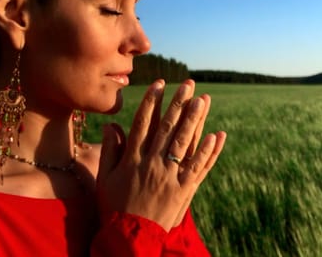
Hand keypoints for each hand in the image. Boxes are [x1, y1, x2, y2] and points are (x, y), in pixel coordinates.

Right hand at [96, 79, 225, 230]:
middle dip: (179, 103)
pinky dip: (208, 151)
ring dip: (196, 119)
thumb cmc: (113, 207)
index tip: (160, 84)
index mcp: (132, 158)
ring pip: (185, 142)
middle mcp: (152, 163)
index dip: (152, 101)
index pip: (143, 123)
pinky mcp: (183, 190)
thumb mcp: (104, 178)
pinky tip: (217, 135)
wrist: (130, 237)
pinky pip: (198, 167)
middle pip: (167, 127)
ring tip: (204, 100)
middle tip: (189, 84)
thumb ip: (109, 151)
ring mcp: (170, 176)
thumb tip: (111, 126)